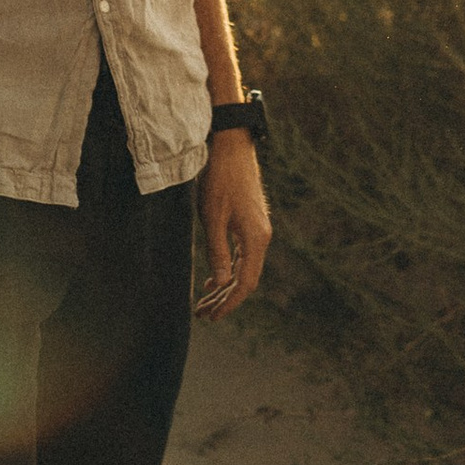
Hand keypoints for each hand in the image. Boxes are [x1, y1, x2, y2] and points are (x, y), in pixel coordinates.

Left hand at [196, 132, 270, 317]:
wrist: (232, 147)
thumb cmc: (220, 180)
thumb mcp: (213, 218)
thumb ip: (218, 252)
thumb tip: (222, 283)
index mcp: (256, 239)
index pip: (245, 283)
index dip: (228, 303)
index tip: (211, 317)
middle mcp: (261, 237)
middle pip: (245, 279)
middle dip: (224, 300)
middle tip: (202, 315)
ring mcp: (258, 230)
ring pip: (243, 268)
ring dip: (224, 287)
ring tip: (204, 302)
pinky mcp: (251, 223)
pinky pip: (242, 255)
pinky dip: (228, 269)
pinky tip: (213, 279)